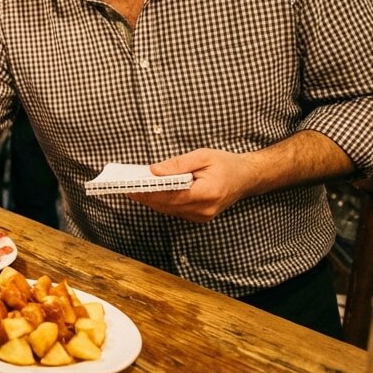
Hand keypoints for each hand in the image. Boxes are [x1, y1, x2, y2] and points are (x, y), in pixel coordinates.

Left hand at [127, 148, 260, 222]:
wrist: (247, 178)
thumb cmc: (226, 164)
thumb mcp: (203, 156)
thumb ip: (179, 164)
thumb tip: (154, 171)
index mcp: (207, 193)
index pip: (171, 196)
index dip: (149, 192)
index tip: (131, 187)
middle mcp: (204, 209)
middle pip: (166, 205)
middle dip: (145, 196)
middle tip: (125, 187)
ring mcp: (202, 216)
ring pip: (169, 209)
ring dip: (151, 200)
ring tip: (133, 189)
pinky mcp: (200, 217)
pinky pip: (175, 210)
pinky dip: (162, 202)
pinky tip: (150, 193)